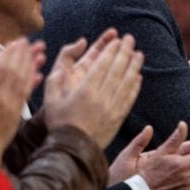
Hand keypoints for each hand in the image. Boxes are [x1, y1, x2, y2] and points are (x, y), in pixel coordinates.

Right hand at [0, 35, 40, 165]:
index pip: (2, 66)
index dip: (11, 53)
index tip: (18, 42)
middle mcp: (0, 96)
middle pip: (16, 70)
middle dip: (24, 55)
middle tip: (31, 43)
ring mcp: (10, 105)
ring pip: (24, 80)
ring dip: (32, 65)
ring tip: (39, 53)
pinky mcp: (17, 113)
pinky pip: (27, 95)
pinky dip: (33, 83)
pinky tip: (39, 74)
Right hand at [44, 31, 143, 147]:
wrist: (71, 149)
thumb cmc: (58, 120)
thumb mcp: (50, 94)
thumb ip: (60, 72)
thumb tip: (74, 55)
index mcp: (85, 91)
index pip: (102, 65)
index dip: (111, 51)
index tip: (117, 40)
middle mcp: (102, 98)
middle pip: (117, 70)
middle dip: (125, 53)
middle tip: (130, 39)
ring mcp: (112, 108)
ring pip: (127, 83)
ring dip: (134, 67)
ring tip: (139, 54)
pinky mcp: (119, 118)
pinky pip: (129, 98)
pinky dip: (135, 86)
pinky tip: (138, 76)